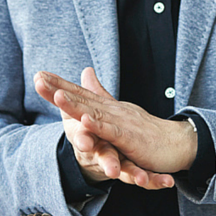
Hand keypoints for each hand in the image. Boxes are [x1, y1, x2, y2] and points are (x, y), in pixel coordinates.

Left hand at [35, 67, 197, 176]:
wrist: (177, 143)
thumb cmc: (147, 131)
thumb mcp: (119, 113)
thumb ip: (100, 94)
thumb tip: (86, 72)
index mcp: (108, 107)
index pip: (80, 93)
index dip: (59, 85)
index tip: (38, 76)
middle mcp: (113, 111)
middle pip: (82, 98)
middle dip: (59, 89)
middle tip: (38, 79)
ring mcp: (122, 123)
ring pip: (94, 112)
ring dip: (76, 104)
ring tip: (57, 96)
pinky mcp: (131, 139)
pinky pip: (113, 132)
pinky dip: (99, 126)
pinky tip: (85, 121)